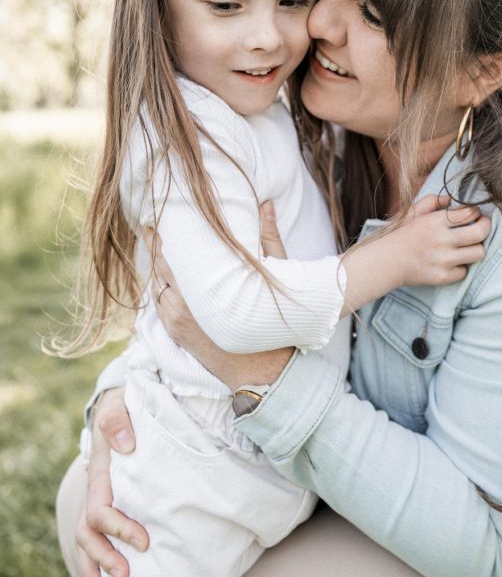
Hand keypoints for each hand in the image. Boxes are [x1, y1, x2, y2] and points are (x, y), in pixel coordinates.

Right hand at [75, 388, 147, 576]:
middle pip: (87, 535)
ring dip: (96, 570)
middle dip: (104, 559)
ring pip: (86, 542)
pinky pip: (97, 539)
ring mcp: (99, 501)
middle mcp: (95, 493)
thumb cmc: (124, 408)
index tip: (144, 540)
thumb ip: (119, 421)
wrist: (121, 406)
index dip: (118, 529)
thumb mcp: (119, 406)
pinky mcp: (110, 506)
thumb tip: (126, 445)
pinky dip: (99, 563)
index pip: (99, 512)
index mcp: (100, 476)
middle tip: (127, 576)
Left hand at [142, 212, 292, 389]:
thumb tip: (267, 203)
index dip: (162, 233)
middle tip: (151, 223)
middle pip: (160, 266)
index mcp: (206, 286)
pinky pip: (157, 304)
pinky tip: (161, 275)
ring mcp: (177, 319)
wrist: (266, 373)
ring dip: (155, 266)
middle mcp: (185, 303)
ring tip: (155, 244)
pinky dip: (157, 287)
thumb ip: (268, 237)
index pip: (173, 252)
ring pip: (155, 285)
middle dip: (155, 244)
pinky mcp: (175, 332)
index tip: (158, 214)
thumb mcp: (274, 276)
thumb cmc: (273, 323)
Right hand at [389, 193, 490, 286]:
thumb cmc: (402, 235)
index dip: (476, 213)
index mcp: (435, 221)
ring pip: (478, 253)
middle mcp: (441, 240)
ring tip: (468, 246)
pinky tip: (452, 262)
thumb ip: (433, 201)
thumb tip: (451, 199)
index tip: (474, 215)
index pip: (469, 213)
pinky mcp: (443, 277)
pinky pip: (465, 271)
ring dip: (476, 248)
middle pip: (480, 232)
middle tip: (482, 227)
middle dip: (486, 227)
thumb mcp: (414, 212)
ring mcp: (443, 260)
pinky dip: (461, 267)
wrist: (387, 262)